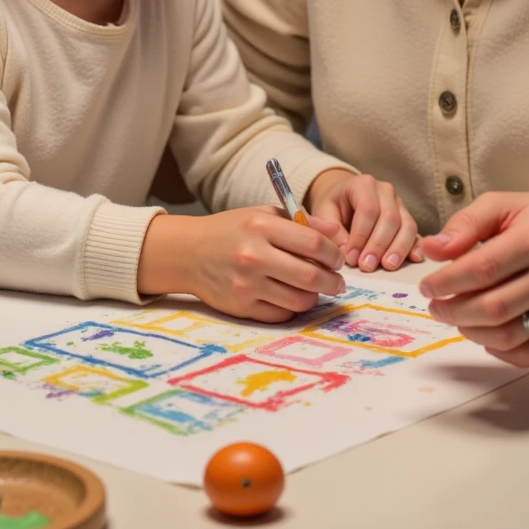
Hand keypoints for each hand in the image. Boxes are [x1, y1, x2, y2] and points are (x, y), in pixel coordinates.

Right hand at [138, 207, 346, 322]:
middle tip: (337, 282)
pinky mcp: (241, 307)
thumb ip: (302, 222)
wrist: (189, 253)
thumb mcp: (264, 214)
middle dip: (333, 282)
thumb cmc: (232, 230)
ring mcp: (246, 285)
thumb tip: (337, 236)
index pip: (313, 244)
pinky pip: (281, 314)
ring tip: (315, 289)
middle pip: (311, 276)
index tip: (338, 259)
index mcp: (262, 226)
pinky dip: (292, 308)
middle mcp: (254, 256)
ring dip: (315, 297)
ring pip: (299, 300)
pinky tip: (292, 298)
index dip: (333, 254)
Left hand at [305, 169, 422, 271]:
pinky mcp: (407, 219)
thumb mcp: (324, 213)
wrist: (345, 198)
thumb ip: (331, 230)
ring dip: (398, 248)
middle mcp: (386, 191)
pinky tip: (414, 259)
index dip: (360, 236)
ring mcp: (400, 204)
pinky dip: (415, 246)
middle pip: (389, 218)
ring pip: (407, 225)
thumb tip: (344, 253)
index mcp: (363, 184)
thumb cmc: (334, 206)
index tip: (351, 258)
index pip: (367, 209)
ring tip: (387, 266)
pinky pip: (415, 233)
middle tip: (367, 266)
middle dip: (378, 245)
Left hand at [418, 191, 528, 365]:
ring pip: (506, 335)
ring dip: (469, 330)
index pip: (483, 268)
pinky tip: (483, 334)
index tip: (427, 285)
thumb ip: (467, 223)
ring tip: (455, 316)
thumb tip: (432, 249)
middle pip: (492, 307)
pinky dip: (498, 351)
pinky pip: (527, 355)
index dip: (447, 280)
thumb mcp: (507, 204)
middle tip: (435, 304)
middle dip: (452, 310)